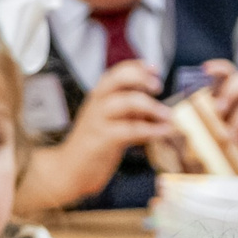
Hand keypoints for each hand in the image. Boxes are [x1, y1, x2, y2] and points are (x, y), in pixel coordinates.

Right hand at [47, 61, 172, 202]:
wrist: (69, 170)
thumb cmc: (94, 145)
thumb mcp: (111, 122)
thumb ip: (129, 113)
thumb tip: (154, 108)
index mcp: (99, 97)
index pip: (117, 73)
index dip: (137, 67)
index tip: (154, 69)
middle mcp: (97, 104)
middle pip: (118, 79)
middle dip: (140, 78)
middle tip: (158, 87)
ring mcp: (99, 121)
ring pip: (126, 102)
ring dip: (151, 106)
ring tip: (168, 115)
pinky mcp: (103, 140)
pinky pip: (131, 130)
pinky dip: (151, 130)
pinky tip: (164, 132)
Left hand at [202, 59, 237, 158]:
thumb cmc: (230, 148)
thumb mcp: (211, 135)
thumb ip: (198, 126)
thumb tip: (178, 125)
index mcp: (231, 97)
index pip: (228, 74)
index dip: (218, 68)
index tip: (205, 70)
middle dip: (232, 92)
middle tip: (220, 110)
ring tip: (229, 138)